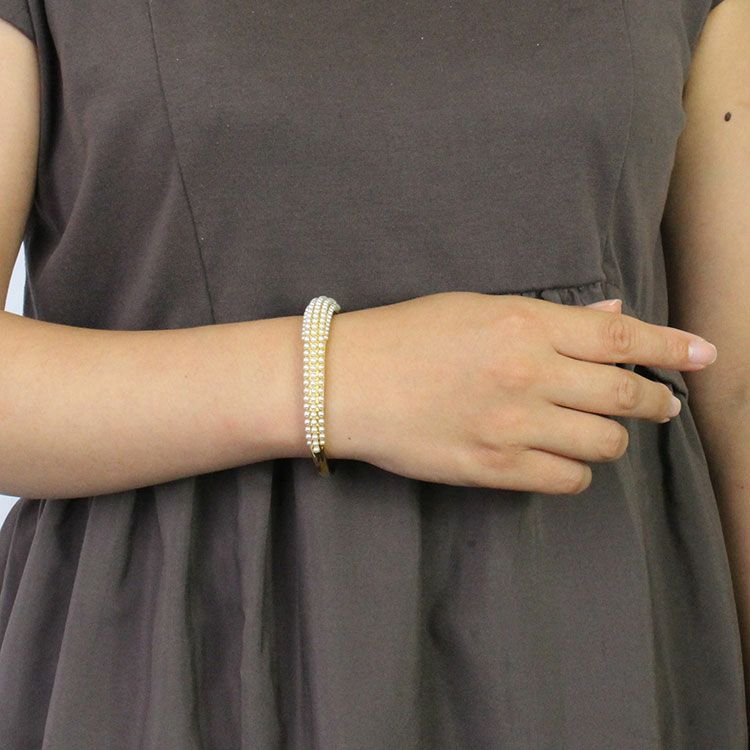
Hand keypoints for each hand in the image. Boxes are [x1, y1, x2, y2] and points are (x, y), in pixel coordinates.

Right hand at [324, 291, 717, 493]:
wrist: (347, 382)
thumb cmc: (407, 335)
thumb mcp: (476, 307)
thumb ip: (549, 318)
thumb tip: (611, 318)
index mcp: (523, 324)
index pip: (620, 339)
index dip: (672, 347)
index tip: (705, 355)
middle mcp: (527, 375)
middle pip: (624, 397)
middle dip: (655, 402)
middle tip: (659, 404)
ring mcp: (511, 427)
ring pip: (603, 446)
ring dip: (610, 438)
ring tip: (595, 431)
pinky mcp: (492, 469)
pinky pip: (566, 481)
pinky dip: (574, 471)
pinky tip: (558, 458)